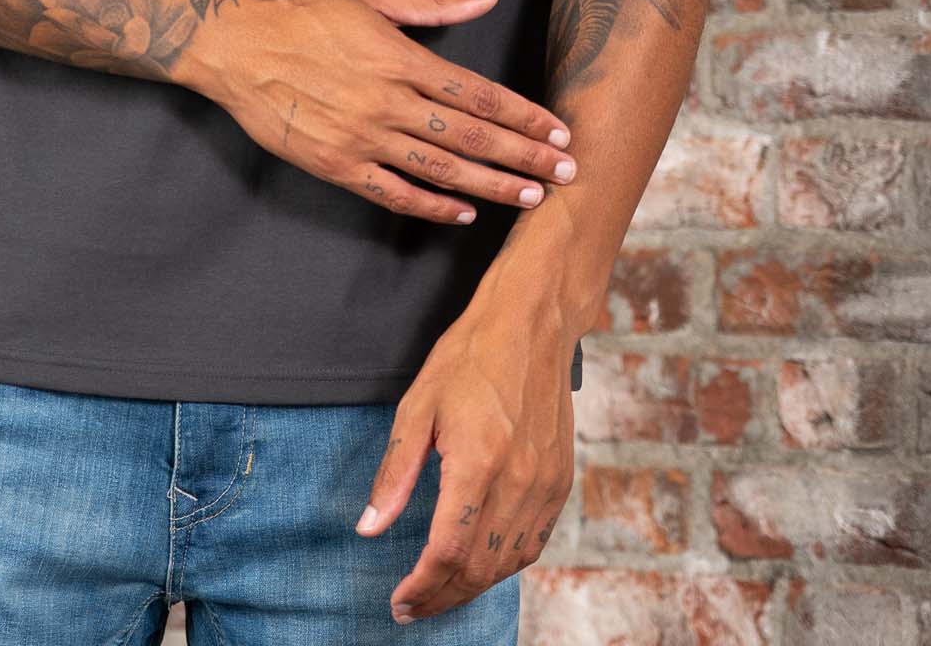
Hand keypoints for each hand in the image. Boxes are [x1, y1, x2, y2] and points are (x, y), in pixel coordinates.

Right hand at [180, 0, 574, 224]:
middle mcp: (386, 101)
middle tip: (567, 174)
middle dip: (525, 157)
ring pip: (440, 169)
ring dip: (492, 187)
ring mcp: (360, 137)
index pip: (478, 94)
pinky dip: (431, 207)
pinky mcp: (335, 164)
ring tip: (533, 199)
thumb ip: (433, 3)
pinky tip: (463, 213)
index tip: (558, 131)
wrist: (234, 43)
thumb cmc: (302, 10)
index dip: (523, 116)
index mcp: (400, 57)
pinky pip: (393, 193)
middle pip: (471, 136)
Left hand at [354, 288, 577, 623]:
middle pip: (479, 568)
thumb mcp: (417, 405)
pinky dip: (505, 565)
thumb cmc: (470, 356)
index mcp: (478, 461)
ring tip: (440, 591)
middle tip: (412, 606)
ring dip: (472, 587)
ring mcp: (545, 484)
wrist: (532, 324)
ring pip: (508, 563)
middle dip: (442, 597)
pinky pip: (534, 543)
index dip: (421, 586)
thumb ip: (395, 472)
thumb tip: (370, 526)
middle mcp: (518, 480)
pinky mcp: (560, 481)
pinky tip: (482, 565)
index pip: (447, 551)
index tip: (398, 601)